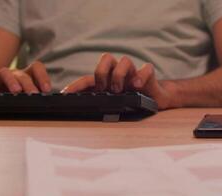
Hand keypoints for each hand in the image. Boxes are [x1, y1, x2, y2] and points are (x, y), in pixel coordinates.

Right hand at [0, 61, 51, 93]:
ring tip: (17, 91)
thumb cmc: (17, 91)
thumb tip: (55, 105)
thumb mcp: (30, 93)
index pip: (37, 68)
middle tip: (34, 94)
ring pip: (5, 73)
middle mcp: (15, 74)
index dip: (43, 77)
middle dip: (29, 84)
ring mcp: (0, 77)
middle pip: (23, 74)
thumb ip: (40, 95)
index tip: (47, 89)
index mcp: (27, 74)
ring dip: (12, 81)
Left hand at [62, 53, 179, 109]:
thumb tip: (80, 112)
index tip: (65, 95)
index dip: (76, 86)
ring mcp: (134, 72)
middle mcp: (119, 72)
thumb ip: (100, 104)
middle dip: (102, 73)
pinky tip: (137, 86)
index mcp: (108, 79)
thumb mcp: (113, 104)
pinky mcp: (148, 75)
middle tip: (104, 89)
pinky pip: (146, 69)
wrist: (156, 98)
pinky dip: (141, 76)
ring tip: (120, 90)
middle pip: (106, 58)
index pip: (88, 79)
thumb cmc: (132, 100)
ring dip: (119, 75)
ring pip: (125, 61)